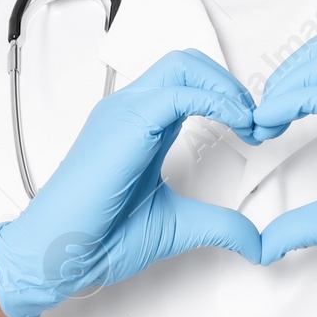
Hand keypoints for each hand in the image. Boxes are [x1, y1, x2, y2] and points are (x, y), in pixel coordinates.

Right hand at [0, 49, 260, 316]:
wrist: (58, 253)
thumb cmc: (96, 236)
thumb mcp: (176, 226)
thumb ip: (219, 225)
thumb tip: (255, 241)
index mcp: (141, 127)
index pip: (188, 82)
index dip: (228, 97)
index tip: (257, 130)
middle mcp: (130, 111)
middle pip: (188, 63)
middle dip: (230, 84)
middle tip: (257, 120)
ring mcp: (124, 113)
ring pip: (183, 66)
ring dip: (225, 87)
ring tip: (249, 121)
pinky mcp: (124, 125)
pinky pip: (177, 93)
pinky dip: (215, 100)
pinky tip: (235, 123)